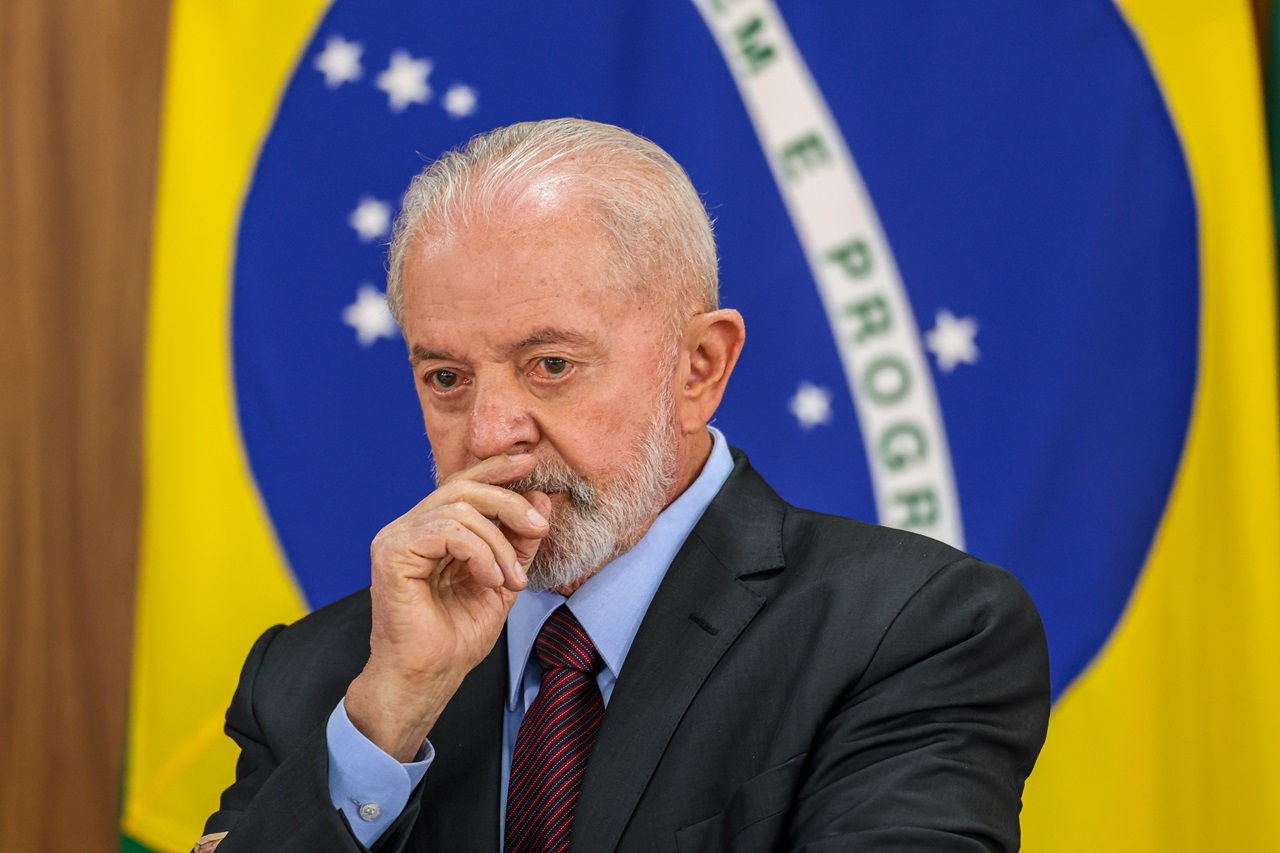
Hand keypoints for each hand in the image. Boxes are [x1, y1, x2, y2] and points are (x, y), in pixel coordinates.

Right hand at [344, 452, 550, 760]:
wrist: (427, 679)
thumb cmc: (456, 638)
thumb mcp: (502, 581)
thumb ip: (517, 542)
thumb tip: (539, 496)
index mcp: (430, 531)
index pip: (463, 485)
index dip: (496, 468)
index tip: (530, 463)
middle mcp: (408, 528)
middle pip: (464, 488)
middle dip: (510, 503)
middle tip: (539, 528)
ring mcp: (396, 537)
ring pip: (459, 508)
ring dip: (499, 542)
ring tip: (510, 580)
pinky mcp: (392, 553)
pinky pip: (448, 530)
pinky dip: (480, 552)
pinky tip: (490, 581)